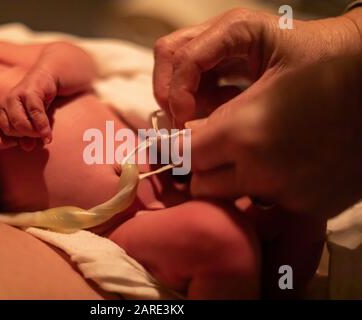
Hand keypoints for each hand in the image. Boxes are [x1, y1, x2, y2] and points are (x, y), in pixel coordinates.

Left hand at [0, 41, 96, 151]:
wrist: (47, 79)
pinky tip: (47, 135)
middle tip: (35, 135)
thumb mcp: (30, 123)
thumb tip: (27, 147)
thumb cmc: (37, 104)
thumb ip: (27, 137)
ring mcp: (14, 97)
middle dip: (24, 136)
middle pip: (9, 130)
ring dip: (33, 133)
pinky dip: (42, 127)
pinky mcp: (29, 93)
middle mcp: (3, 103)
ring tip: (42, 133)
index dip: (2, 142)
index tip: (15, 144)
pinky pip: (35, 115)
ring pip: (20, 124)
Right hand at [153, 8, 361, 126]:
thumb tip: (190, 139)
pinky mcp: (224, 68)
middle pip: (170, 54)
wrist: (350, 64)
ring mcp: (221, 50)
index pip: (183, 56)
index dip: (177, 93)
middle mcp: (221, 35)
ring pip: (177, 69)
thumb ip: (229, 115)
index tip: (185, 122)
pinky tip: (217, 115)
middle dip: (169, 92)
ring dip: (182, 100)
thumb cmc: (321, 70)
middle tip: (183, 122)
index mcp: (235, 29)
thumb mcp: (275, 93)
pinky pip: (196, 84)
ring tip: (201, 121)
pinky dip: (197, 104)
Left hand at [188, 56, 361, 217]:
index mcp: (243, 131)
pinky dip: (264, 188)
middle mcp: (262, 171)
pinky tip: (284, 161)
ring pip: (230, 198)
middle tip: (216, 144)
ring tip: (252, 150)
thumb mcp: (260, 64)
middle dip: (201, 165)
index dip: (179, 146)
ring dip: (229, 179)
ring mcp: (288, 193)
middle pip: (201, 184)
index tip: (183, 140)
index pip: (183, 155)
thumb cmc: (321, 56)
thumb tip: (184, 134)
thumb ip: (210, 99)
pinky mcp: (311, 207)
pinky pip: (266, 204)